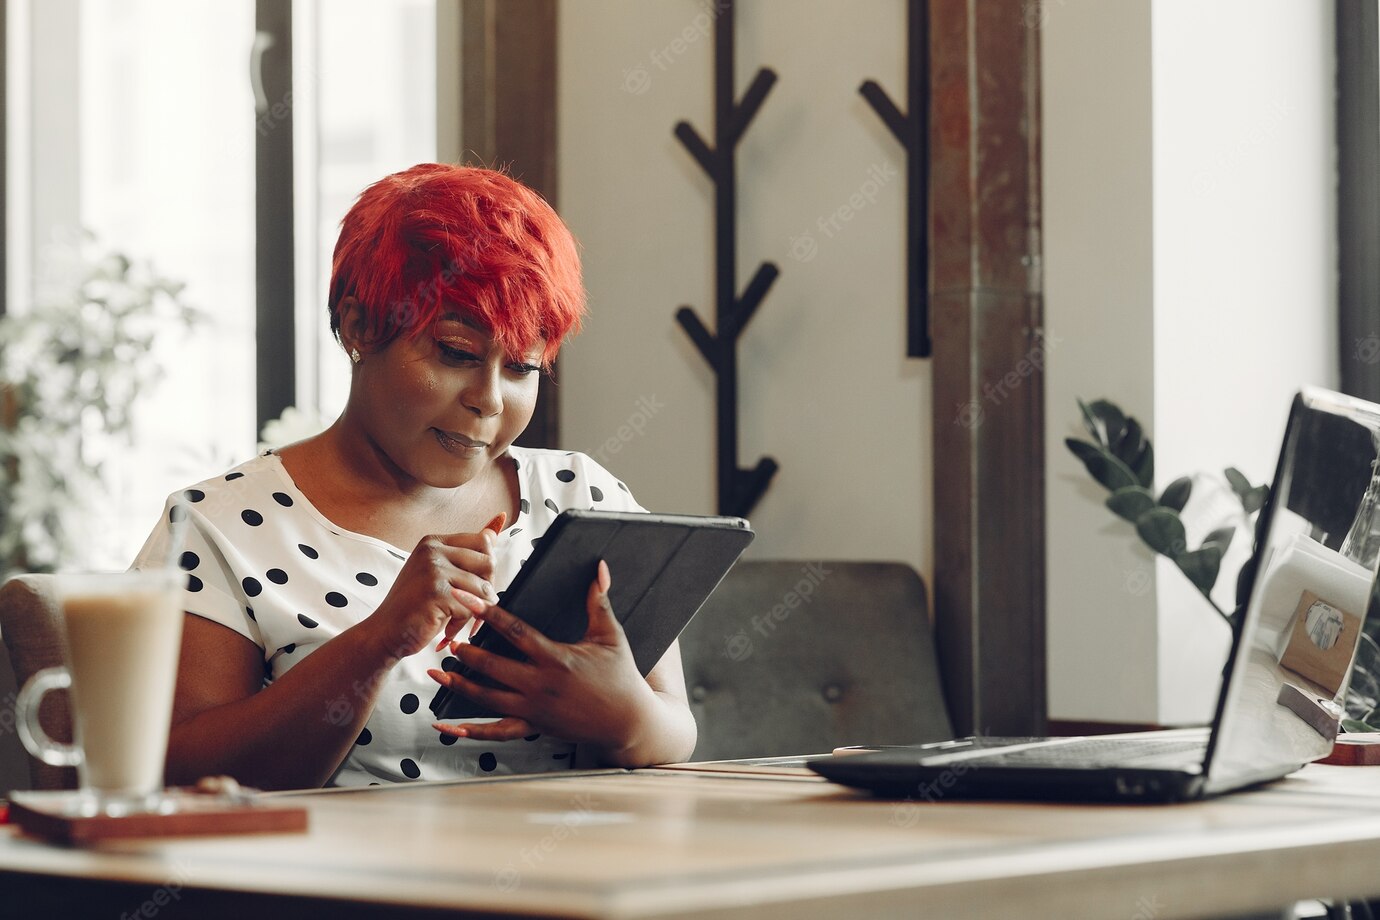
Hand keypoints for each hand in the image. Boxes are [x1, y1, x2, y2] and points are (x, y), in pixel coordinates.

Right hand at [358, 524, 501, 665]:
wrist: (385, 632)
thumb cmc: (415, 606)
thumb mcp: (439, 574)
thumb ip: (466, 555)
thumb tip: (494, 530)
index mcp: (434, 542)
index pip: (483, 542)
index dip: (486, 568)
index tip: (473, 584)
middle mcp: (432, 551)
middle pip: (488, 563)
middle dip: (486, 588)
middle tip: (467, 603)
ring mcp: (433, 570)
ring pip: (483, 588)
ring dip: (474, 609)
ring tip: (453, 616)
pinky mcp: (436, 592)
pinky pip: (472, 607)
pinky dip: (463, 622)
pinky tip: (446, 626)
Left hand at [427, 560, 658, 750]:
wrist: (628, 722)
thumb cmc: (621, 676)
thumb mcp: (611, 635)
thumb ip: (599, 601)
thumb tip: (600, 567)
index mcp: (557, 658)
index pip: (515, 631)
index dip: (488, 614)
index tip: (466, 599)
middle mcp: (541, 685)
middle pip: (493, 666)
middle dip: (466, 650)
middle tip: (446, 635)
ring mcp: (534, 709)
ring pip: (488, 698)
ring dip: (460, 684)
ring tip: (436, 671)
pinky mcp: (533, 727)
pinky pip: (496, 732)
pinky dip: (469, 731)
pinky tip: (446, 726)